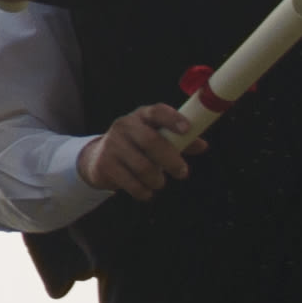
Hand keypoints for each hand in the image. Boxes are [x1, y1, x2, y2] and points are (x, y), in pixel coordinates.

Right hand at [76, 104, 203, 203]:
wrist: (98, 158)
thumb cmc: (136, 146)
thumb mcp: (156, 138)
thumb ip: (180, 141)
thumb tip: (203, 145)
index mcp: (141, 116)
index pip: (157, 111)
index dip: (172, 119)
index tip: (187, 129)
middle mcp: (124, 126)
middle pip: (150, 141)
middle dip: (171, 160)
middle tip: (183, 173)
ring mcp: (112, 144)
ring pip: (142, 166)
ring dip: (157, 180)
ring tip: (159, 182)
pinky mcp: (105, 164)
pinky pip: (131, 183)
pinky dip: (144, 191)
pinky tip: (146, 191)